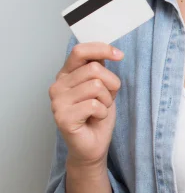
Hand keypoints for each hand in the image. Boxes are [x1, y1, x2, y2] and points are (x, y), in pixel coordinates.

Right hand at [49, 43, 122, 168]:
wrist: (93, 144)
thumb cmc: (97, 114)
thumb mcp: (103, 86)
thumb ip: (99, 68)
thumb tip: (109, 51)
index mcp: (66, 74)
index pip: (80, 51)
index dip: (102, 49)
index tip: (119, 55)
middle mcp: (57, 86)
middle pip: (94, 69)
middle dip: (111, 84)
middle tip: (105, 99)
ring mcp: (57, 102)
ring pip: (96, 86)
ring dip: (106, 100)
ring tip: (98, 109)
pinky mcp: (62, 117)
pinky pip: (94, 105)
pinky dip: (102, 112)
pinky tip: (94, 119)